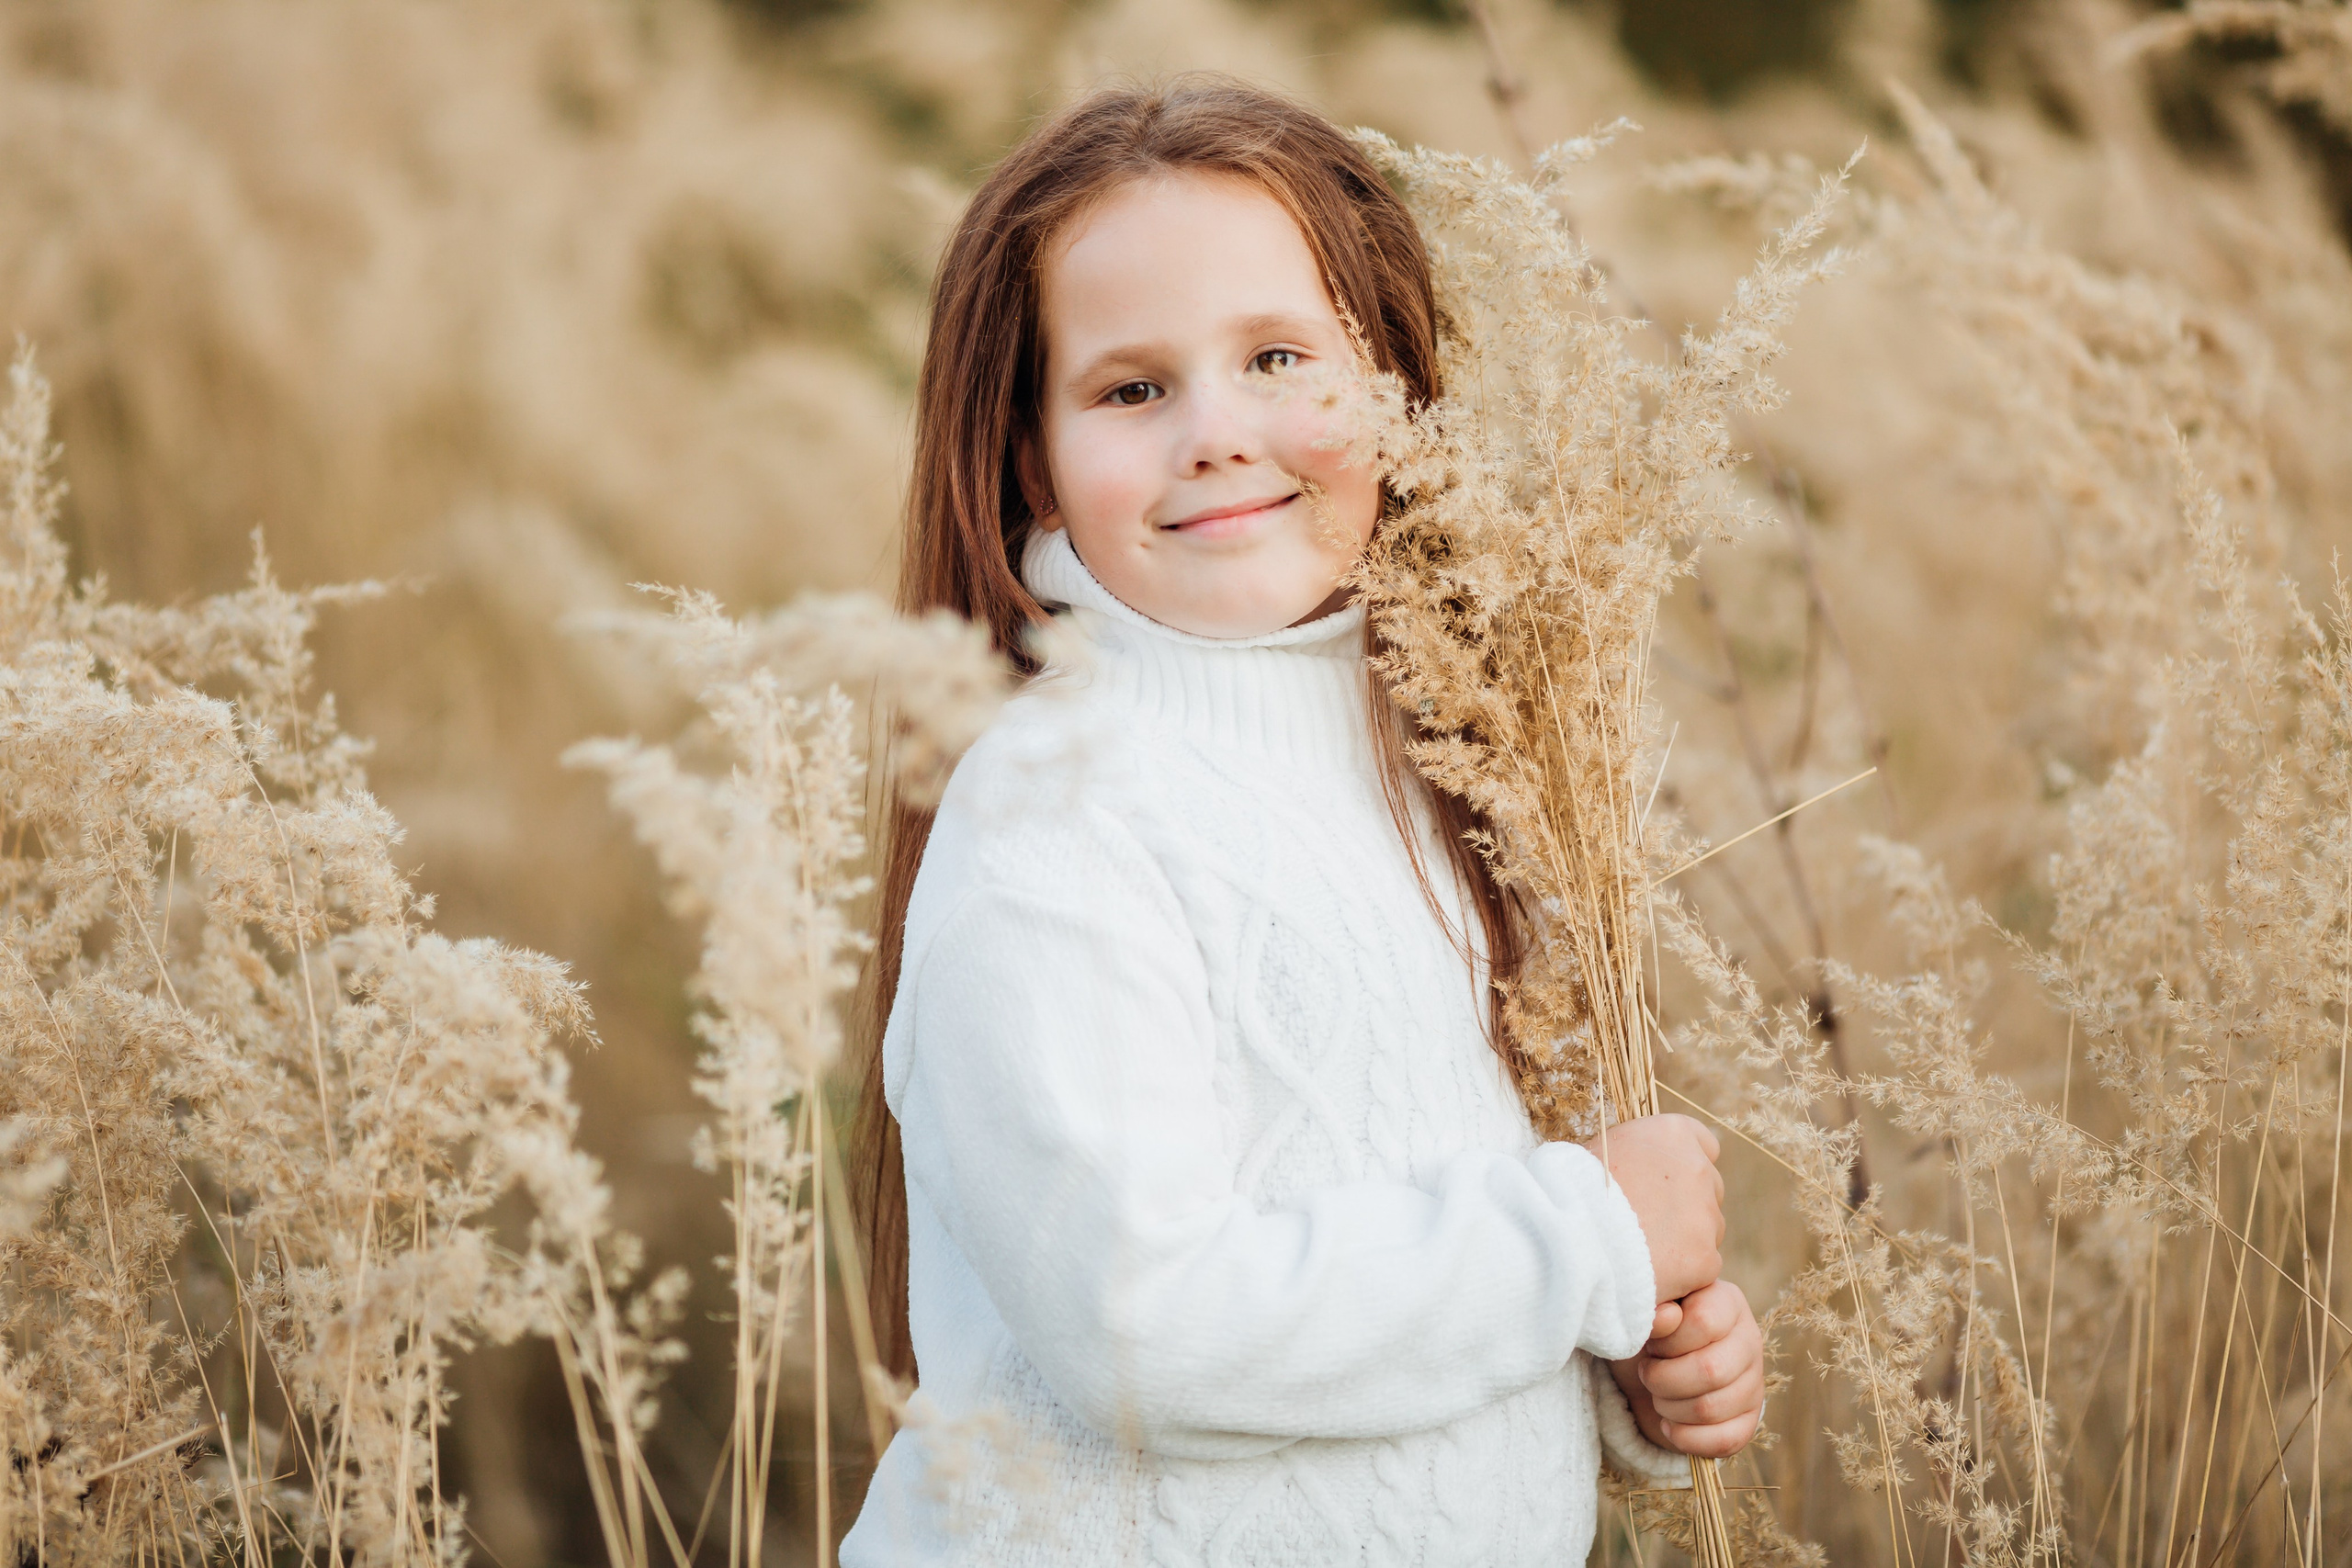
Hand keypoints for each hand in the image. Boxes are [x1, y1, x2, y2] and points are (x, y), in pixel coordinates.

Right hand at [1580, 1113, 1722, 1304]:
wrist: (1570, 1237)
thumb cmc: (1572, 1188)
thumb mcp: (1601, 1148)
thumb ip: (1637, 1153)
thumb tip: (1643, 1165)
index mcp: (1673, 1134)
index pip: (1704, 1144)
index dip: (1684, 1164)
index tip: (1666, 1182)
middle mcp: (1698, 1168)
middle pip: (1708, 1188)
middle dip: (1686, 1204)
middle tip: (1648, 1222)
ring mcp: (1706, 1215)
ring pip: (1708, 1229)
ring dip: (1685, 1239)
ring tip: (1642, 1249)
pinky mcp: (1705, 1258)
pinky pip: (1703, 1266)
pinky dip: (1683, 1272)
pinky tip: (1651, 1271)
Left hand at [1607, 1280, 1763, 1458]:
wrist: (1653, 1369)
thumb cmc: (1650, 1332)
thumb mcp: (1645, 1312)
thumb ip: (1653, 1306)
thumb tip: (1666, 1316)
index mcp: (1726, 1302)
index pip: (1703, 1322)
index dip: (1666, 1340)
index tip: (1650, 1343)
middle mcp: (1749, 1339)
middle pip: (1710, 1371)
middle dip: (1662, 1379)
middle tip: (1647, 1373)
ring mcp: (1754, 1381)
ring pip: (1711, 1408)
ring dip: (1668, 1408)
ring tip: (1657, 1395)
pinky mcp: (1751, 1419)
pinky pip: (1725, 1441)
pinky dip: (1685, 1438)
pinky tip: (1669, 1425)